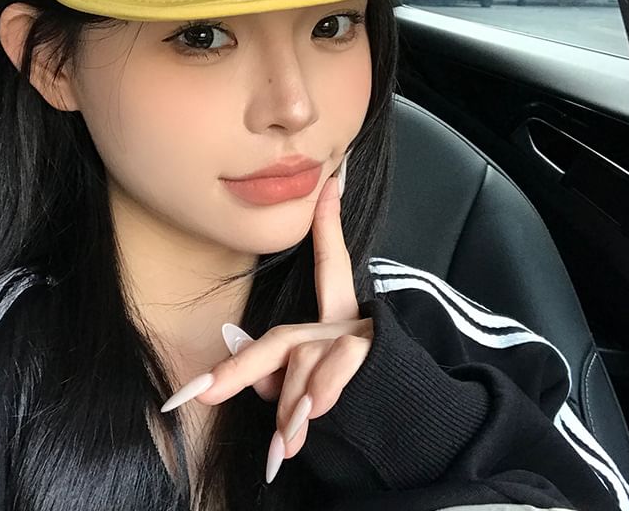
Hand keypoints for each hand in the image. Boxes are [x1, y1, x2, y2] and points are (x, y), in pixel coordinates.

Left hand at [160, 169, 372, 483]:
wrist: (427, 431)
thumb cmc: (368, 402)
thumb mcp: (323, 386)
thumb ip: (288, 378)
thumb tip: (265, 385)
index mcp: (339, 322)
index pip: (330, 265)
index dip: (328, 225)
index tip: (331, 183)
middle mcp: (349, 323)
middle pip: (283, 338)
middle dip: (240, 369)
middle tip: (201, 395)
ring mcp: (362, 337)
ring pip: (302, 359)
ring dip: (290, 404)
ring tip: (285, 444)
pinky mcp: (375, 354)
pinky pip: (332, 369)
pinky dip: (313, 398)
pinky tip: (304, 422)